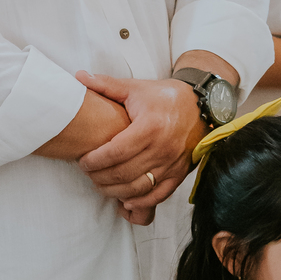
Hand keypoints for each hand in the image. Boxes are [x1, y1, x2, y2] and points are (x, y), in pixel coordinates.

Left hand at [76, 73, 204, 224]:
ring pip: (137, 188)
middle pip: (123, 173)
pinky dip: (140, 202)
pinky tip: (125, 201)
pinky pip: (158, 196)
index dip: (95, 161)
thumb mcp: (136, 88)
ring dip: (114, 191)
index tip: (83, 161)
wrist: (201, 107)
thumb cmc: (165, 98)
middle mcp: (163, 149)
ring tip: (100, 184)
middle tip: (87, 173)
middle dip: (99, 177)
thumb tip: (79, 76)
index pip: (116, 152)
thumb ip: (107, 85)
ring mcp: (172, 164)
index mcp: (150, 127)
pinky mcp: (179, 175)